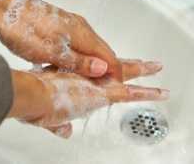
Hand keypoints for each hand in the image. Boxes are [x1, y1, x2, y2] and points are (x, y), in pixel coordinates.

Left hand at [0, 0, 121, 79]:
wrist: (2, 6)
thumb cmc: (23, 28)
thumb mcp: (50, 52)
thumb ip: (78, 61)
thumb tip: (102, 68)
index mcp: (82, 33)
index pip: (109, 57)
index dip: (114, 75)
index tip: (111, 90)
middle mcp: (81, 27)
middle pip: (103, 52)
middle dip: (105, 71)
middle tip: (100, 91)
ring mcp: (70, 25)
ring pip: (90, 48)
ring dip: (92, 65)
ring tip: (86, 83)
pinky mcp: (60, 26)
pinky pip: (79, 44)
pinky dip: (80, 58)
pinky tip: (70, 68)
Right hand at [8, 59, 166, 138]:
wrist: (33, 96)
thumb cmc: (34, 102)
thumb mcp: (48, 119)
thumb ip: (58, 125)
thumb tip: (66, 132)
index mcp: (74, 78)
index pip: (95, 73)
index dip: (105, 70)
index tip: (112, 68)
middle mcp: (88, 76)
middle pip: (114, 68)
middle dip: (129, 65)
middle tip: (144, 62)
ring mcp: (97, 82)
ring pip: (126, 73)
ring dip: (142, 71)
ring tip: (155, 66)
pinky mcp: (103, 92)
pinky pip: (132, 92)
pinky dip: (148, 93)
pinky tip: (161, 93)